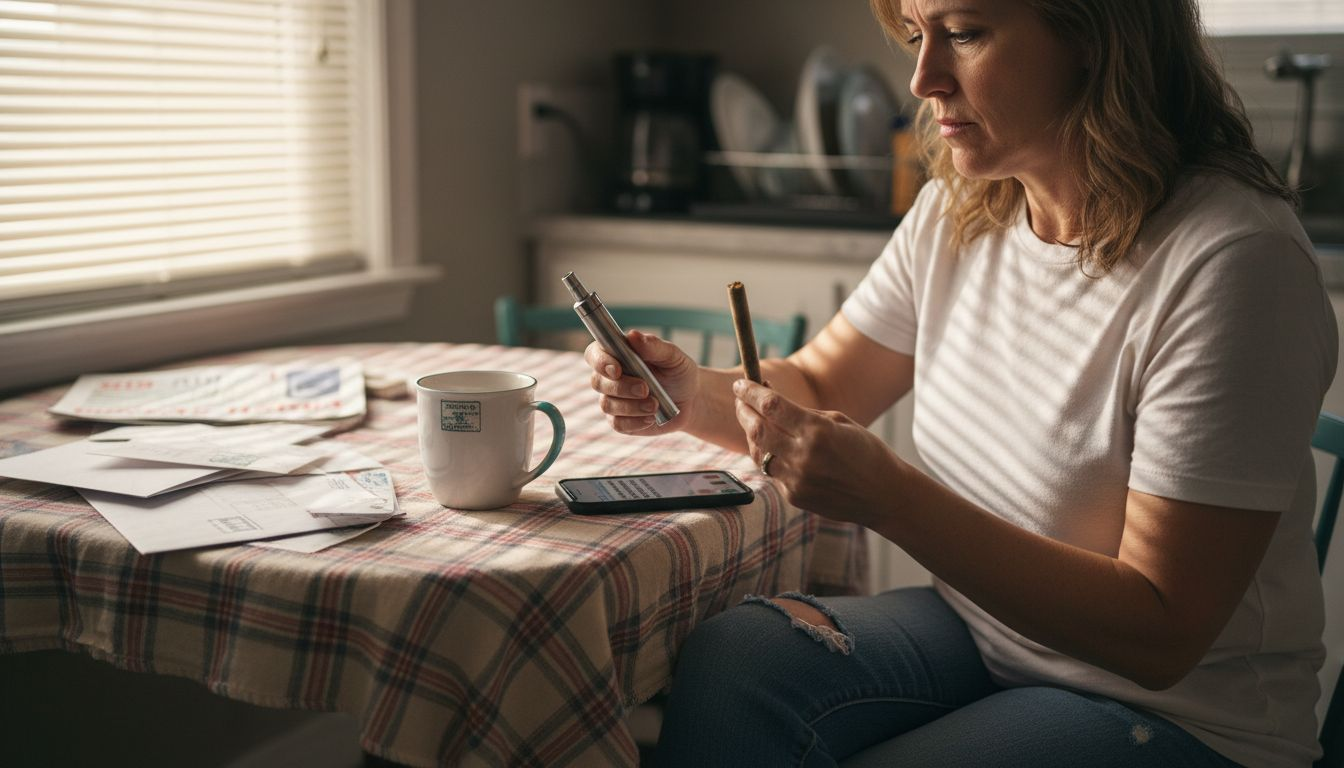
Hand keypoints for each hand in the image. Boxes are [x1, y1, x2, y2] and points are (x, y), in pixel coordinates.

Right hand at [585, 330, 699, 434]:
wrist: (691, 400)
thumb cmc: (678, 372)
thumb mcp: (673, 356)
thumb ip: (654, 346)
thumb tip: (633, 335)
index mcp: (618, 354)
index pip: (594, 354)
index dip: (600, 361)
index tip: (617, 369)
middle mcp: (610, 377)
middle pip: (598, 382)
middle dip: (621, 387)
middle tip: (645, 389)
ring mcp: (613, 399)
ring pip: (607, 405)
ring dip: (631, 406)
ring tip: (655, 404)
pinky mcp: (620, 420)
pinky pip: (617, 424)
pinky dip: (635, 422)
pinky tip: (651, 418)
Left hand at [732, 378, 903, 526]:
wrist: (884, 495)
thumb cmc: (867, 452)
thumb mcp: (840, 422)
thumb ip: (803, 414)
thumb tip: (770, 401)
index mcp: (818, 431)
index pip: (771, 406)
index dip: (750, 392)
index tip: (740, 384)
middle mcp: (803, 456)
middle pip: (757, 428)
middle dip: (744, 411)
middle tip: (740, 400)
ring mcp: (797, 479)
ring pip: (758, 452)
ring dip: (751, 435)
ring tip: (753, 422)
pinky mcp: (794, 496)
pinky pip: (772, 472)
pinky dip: (768, 456)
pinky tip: (771, 447)